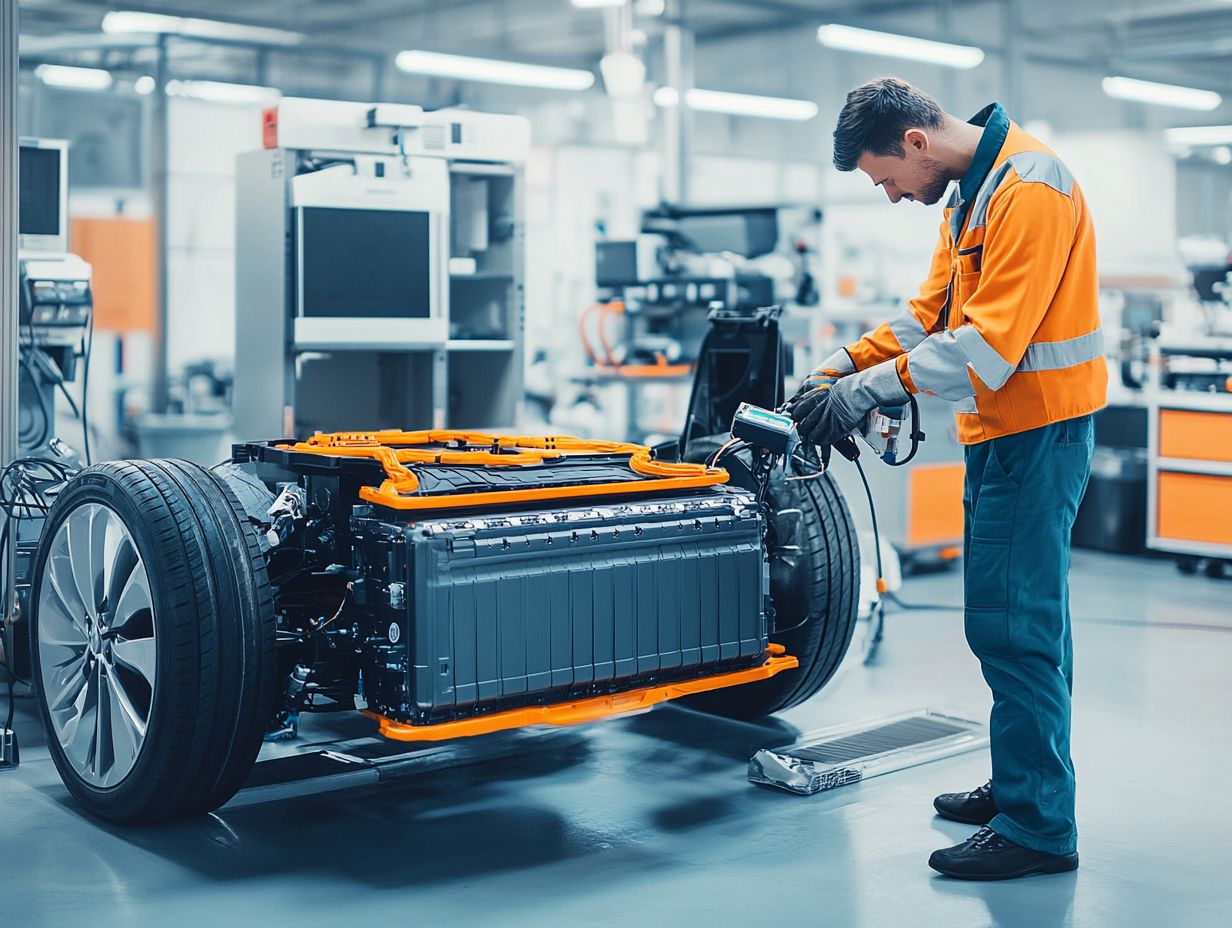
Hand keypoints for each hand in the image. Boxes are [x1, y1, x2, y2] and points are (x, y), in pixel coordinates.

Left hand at [790, 359, 908, 449]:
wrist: (861, 390)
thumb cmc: (850, 388)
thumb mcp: (830, 388)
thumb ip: (820, 396)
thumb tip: (811, 401)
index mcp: (818, 397)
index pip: (799, 408)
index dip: (795, 415)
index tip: (794, 417)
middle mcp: (821, 408)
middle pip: (805, 422)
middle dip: (802, 428)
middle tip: (802, 430)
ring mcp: (829, 418)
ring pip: (813, 432)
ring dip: (812, 436)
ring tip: (812, 437)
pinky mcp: (838, 427)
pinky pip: (826, 438)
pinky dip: (822, 441)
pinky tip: (822, 441)